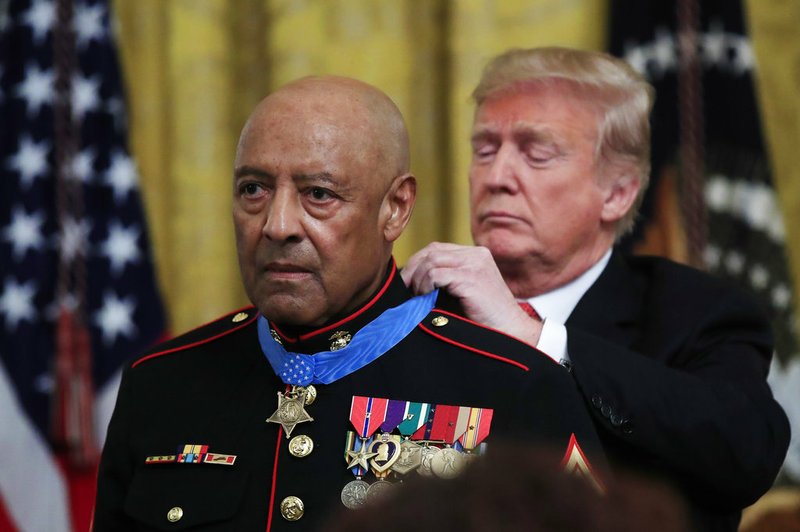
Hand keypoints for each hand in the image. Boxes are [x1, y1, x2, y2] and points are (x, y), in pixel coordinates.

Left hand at [402, 242, 542, 344]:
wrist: (510, 332)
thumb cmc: (484, 318)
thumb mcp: (464, 291)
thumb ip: (446, 279)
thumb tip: (410, 279)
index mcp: (476, 255)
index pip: (437, 249)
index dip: (417, 264)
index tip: (407, 283)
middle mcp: (476, 255)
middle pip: (431, 251)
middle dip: (413, 270)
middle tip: (405, 290)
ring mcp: (475, 264)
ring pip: (430, 261)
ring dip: (418, 280)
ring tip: (417, 298)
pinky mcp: (471, 278)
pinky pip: (435, 274)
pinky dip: (425, 287)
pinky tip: (426, 300)